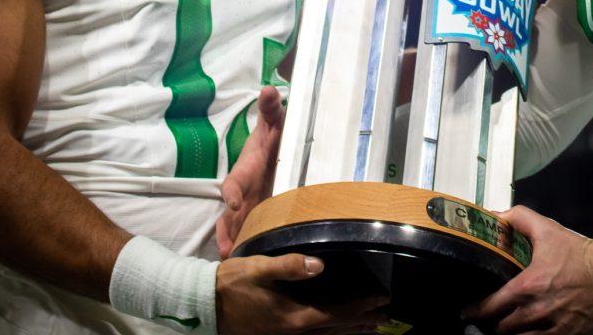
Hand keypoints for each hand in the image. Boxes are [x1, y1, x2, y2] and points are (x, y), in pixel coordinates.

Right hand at [216, 253, 388, 334]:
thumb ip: (289, 266)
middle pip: (336, 329)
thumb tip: (318, 265)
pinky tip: (335, 329)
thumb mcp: (260, 268)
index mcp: (294, 317)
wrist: (207, 304)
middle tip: (385, 315)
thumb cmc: (233, 284)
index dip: (360, 307)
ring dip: (350, 330)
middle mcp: (294, 333)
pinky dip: (330, 332)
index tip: (380, 300)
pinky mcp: (279, 334)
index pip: (337, 314)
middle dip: (362, 322)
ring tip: (370, 326)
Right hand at [217, 86, 283, 258]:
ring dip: (233, 244)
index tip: (231, 203)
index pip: (232, 184)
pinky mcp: (257, 221)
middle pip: (230, 216)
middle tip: (226, 249)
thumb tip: (269, 88)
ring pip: (235, 230)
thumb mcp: (272, 125)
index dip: (231, 193)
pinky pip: (245, 237)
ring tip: (232, 262)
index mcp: (245, 173)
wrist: (273, 158)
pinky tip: (243, 264)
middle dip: (227, 231)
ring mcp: (247, 210)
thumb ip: (270, 109)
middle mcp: (242, 194)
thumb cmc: (270, 142)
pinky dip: (243, 249)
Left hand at [461, 206, 592, 333]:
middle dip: (494, 324)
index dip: (476, 310)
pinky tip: (527, 334)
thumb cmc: (577, 253)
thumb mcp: (546, 229)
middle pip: (503, 328)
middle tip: (489, 318)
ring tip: (505, 328)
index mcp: (528, 287)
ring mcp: (554, 330)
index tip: (467, 311)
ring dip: (512, 334)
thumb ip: (518, 219)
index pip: (492, 306)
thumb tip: (495, 216)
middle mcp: (537, 312)